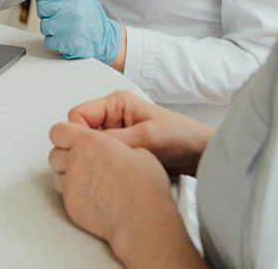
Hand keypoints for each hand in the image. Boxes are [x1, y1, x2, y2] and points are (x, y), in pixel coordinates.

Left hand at [36, 0, 121, 64]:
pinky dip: (54, 40)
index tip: (48, 0)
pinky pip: (49, 41)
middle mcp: (72, 10)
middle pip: (42, 9)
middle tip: (57, 14)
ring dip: (50, 27)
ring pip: (44, 26)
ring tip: (61, 25)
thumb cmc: (89, 13)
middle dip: (46, 13)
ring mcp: (70, 27)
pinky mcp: (68, 43)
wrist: (103, 35)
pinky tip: (63, 36)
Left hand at [48, 122, 175, 246]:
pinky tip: (94, 195)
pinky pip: (66, 194)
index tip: (77, 138)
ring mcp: (71, 186)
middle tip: (84, 159)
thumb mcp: (139, 151)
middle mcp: (75, 162)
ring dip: (68, 174)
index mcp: (90, 142)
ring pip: (57, 175)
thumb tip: (117, 150)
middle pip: (54, 153)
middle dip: (65, 154)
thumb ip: (118, 145)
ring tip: (89, 178)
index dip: (66, 133)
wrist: (141, 221)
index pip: (59, 131)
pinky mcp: (72, 206)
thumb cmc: (144, 186)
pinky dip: (75, 193)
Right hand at [67, 90, 213, 176]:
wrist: (199, 154)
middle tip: (99, 164)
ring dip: (95, 159)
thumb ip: (116, 140)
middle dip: (85, 148)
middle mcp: (112, 116)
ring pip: (89, 147)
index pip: (77, 115)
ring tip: (110, 170)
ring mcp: (115, 134)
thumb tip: (87, 146)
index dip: (78, 135)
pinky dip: (103, 166)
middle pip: (80, 132)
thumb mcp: (147, 137)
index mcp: (116, 103)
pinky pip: (100, 158)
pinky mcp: (120, 149)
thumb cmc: (180, 137)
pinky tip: (114, 175)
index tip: (86, 153)